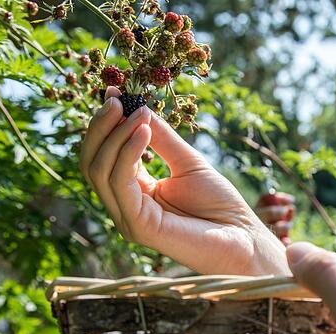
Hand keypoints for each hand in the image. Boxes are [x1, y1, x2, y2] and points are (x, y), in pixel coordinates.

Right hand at [80, 87, 288, 275]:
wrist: (243, 238)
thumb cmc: (220, 205)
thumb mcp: (187, 162)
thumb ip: (161, 137)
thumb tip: (135, 105)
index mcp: (134, 193)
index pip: (103, 157)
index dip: (105, 125)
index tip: (114, 94)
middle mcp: (125, 207)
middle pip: (92, 163)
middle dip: (100, 128)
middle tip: (116, 100)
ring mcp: (127, 219)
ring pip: (100, 171)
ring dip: (115, 136)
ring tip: (136, 112)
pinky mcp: (138, 226)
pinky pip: (121, 184)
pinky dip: (127, 153)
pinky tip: (142, 131)